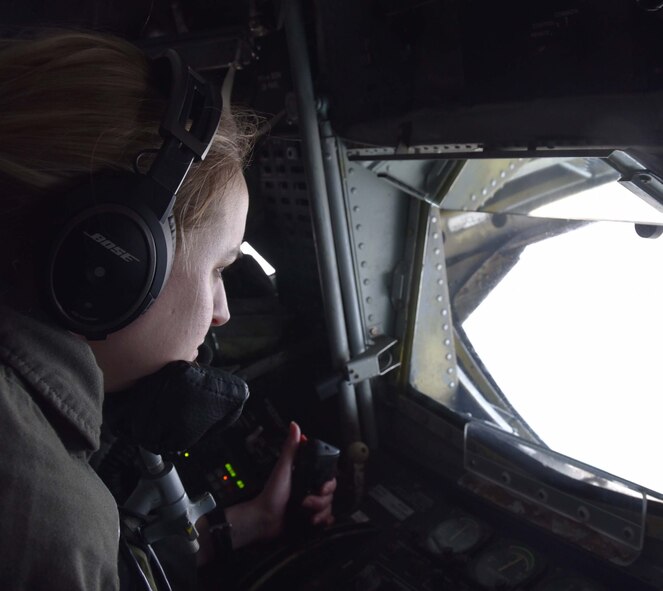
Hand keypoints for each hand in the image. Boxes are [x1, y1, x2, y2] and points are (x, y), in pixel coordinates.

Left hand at [224, 421, 335, 548]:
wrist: (264, 521)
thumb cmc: (272, 493)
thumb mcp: (282, 468)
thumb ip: (291, 448)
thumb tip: (295, 424)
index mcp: (306, 476)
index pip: (328, 476)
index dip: (329, 483)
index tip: (321, 488)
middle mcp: (311, 489)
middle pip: (330, 493)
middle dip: (321, 501)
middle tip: (306, 503)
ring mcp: (312, 505)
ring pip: (329, 507)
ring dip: (320, 513)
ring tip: (306, 515)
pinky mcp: (311, 519)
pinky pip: (327, 519)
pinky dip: (325, 521)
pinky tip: (316, 523)